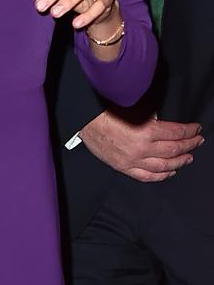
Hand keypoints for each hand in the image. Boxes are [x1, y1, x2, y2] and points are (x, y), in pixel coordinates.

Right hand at [80, 110, 203, 181]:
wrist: (85, 121)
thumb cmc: (107, 111)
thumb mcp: (133, 108)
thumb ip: (151, 116)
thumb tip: (163, 122)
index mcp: (146, 130)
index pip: (176, 133)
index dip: (189, 131)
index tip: (196, 129)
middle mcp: (143, 148)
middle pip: (174, 149)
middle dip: (189, 145)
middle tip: (197, 141)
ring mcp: (134, 160)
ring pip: (164, 166)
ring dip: (180, 161)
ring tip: (188, 157)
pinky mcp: (124, 167)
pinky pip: (147, 176)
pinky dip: (162, 176)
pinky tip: (170, 172)